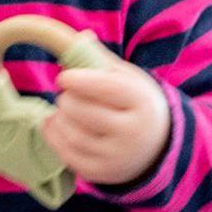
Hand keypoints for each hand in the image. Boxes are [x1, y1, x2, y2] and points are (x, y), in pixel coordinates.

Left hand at [41, 61, 171, 188]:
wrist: (157, 146)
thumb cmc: (135, 104)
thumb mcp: (129, 78)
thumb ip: (102, 59)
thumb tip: (79, 37)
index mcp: (142, 103)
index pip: (106, 89)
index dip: (80, 80)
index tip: (64, 77)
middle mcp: (133, 133)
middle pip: (83, 112)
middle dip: (67, 99)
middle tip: (67, 94)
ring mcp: (117, 157)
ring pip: (72, 134)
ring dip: (59, 117)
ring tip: (63, 109)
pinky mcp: (101, 174)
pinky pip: (67, 154)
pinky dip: (54, 136)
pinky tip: (55, 124)